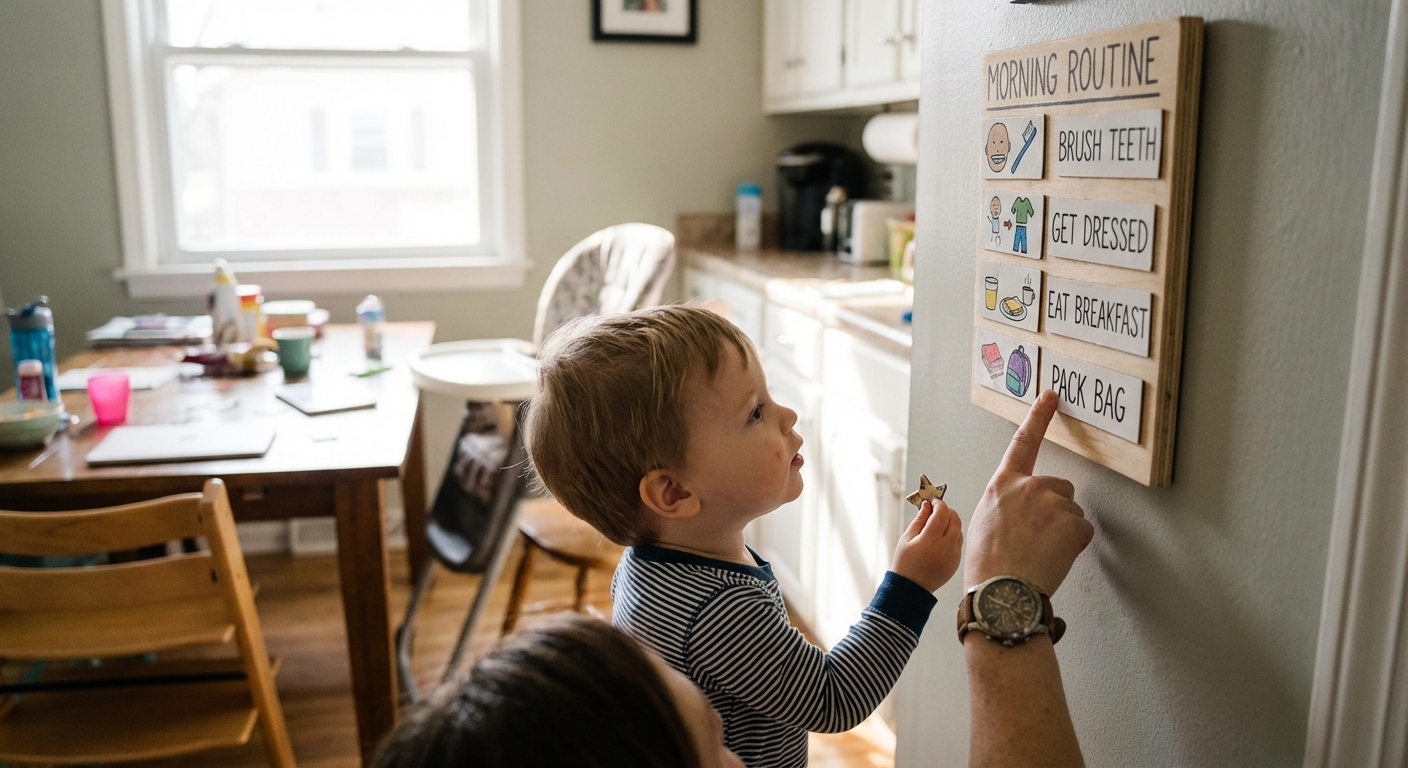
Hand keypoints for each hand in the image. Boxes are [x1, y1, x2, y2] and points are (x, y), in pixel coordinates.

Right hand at [892, 498, 963, 591]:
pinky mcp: (957, 562)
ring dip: (951, 522)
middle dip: (947, 511)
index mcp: (931, 540)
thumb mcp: (906, 538)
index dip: (938, 504)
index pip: (942, 513)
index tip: (932, 502)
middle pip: (955, 519)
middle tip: (936, 510)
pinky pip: (958, 542)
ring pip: (959, 530)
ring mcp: (954, 555)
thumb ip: (919, 519)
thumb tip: (927, 504)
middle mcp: (946, 547)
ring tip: (937, 525)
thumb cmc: (905, 562)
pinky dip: (952, 535)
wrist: (912, 589)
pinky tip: (940, 538)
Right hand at [965, 390, 1093, 595]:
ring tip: (1041, 552)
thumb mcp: (985, 523)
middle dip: (1056, 510)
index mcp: (1003, 485)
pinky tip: (1053, 558)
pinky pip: (1082, 531)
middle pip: (1059, 488)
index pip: (1023, 442)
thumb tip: (1023, 509)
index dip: (1039, 417)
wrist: (1001, 592)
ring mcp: (1053, 502)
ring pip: (1071, 511)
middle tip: (1037, 540)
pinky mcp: (1073, 522)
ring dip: (1063, 530)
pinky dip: (1073, 546)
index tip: (1051, 396)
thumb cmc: (988, 565)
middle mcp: (1029, 486)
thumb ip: (1007, 504)